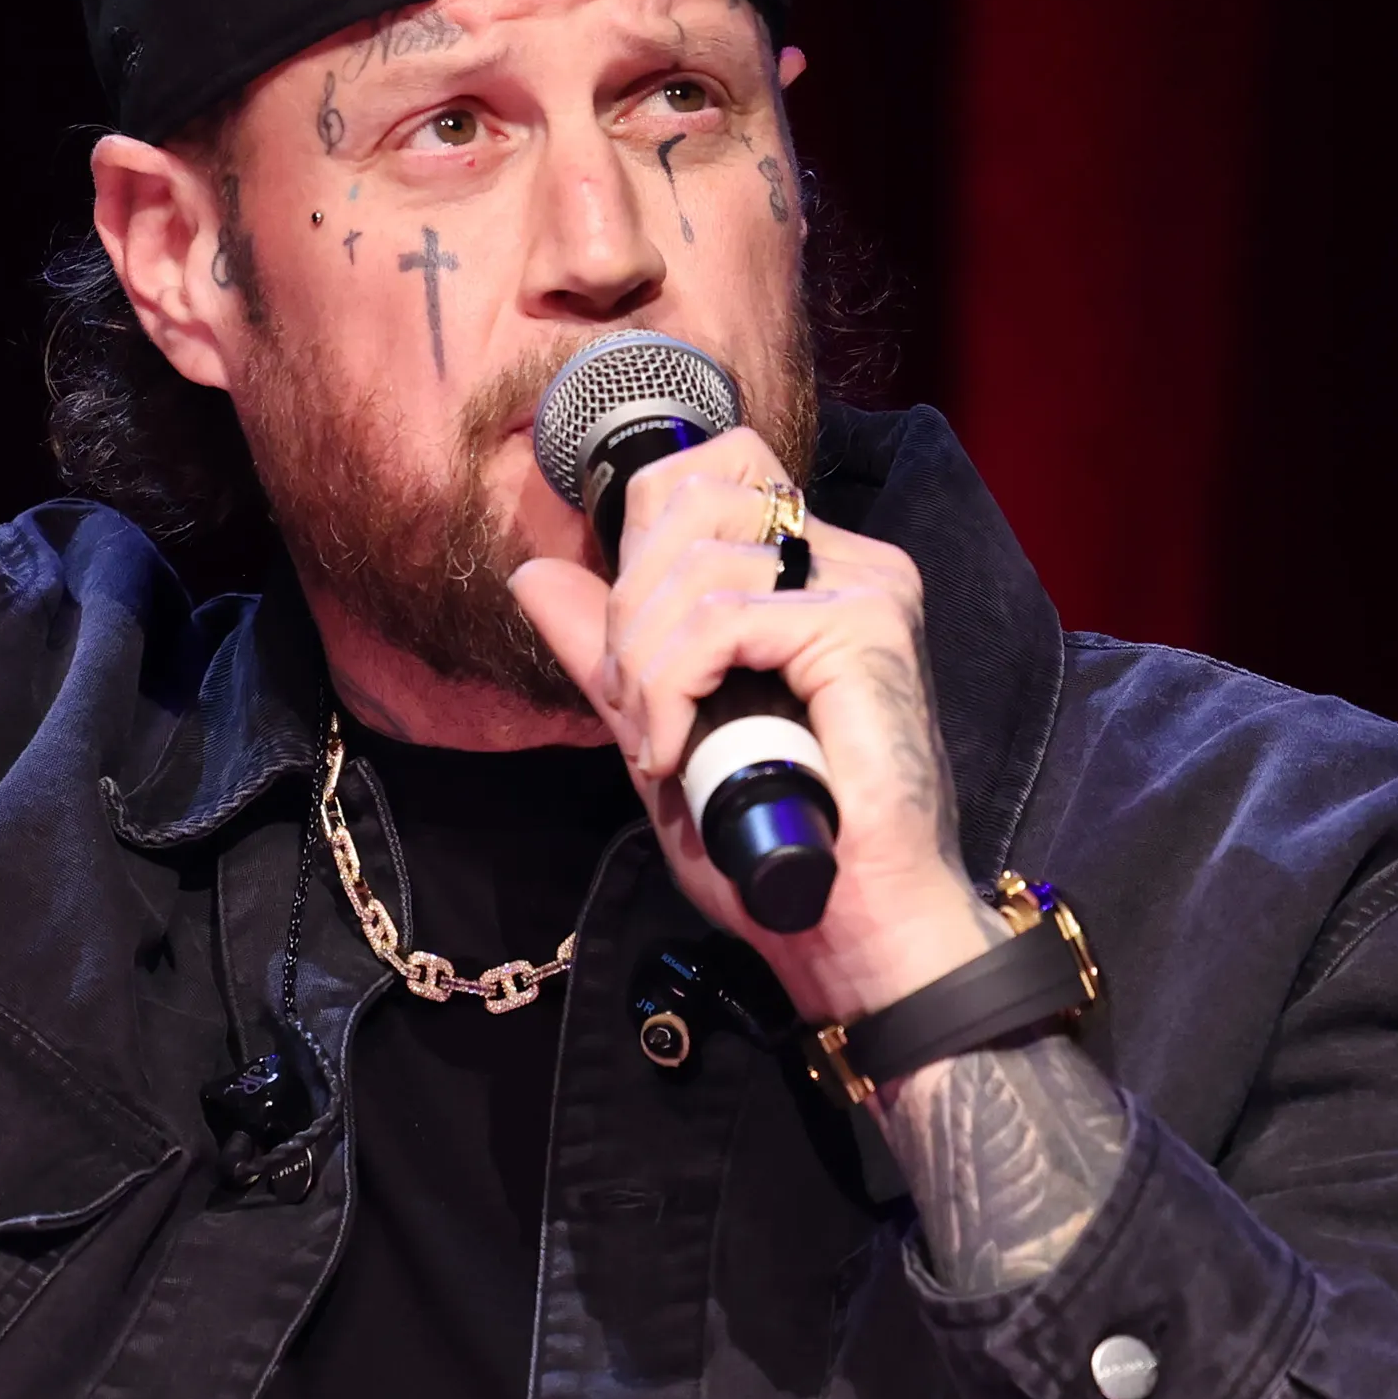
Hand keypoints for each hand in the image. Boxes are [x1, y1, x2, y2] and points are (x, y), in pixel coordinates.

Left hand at [508, 429, 1006, 1022]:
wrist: (854, 925)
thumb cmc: (772, 842)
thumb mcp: (663, 728)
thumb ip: (607, 648)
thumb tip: (534, 572)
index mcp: (810, 570)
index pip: (706, 473)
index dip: (637, 539)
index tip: (629, 653)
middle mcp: (847, 559)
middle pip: (689, 495)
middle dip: (626, 604)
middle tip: (632, 705)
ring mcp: (863, 586)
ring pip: (696, 562)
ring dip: (642, 661)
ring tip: (654, 740)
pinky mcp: (863, 628)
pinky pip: (720, 619)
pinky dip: (671, 688)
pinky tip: (673, 754)